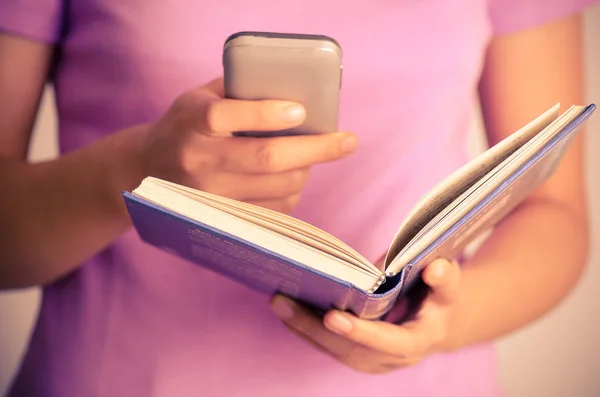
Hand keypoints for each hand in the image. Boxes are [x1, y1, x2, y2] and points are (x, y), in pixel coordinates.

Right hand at [133, 78, 357, 212]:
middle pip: (266, 158)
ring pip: (276, 187)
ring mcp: (210, 195)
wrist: (146, 171)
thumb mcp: (199, 98)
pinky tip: (293, 178)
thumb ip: (238, 91)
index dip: (268, 114)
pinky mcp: (222, 217)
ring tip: (313, 158)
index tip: (302, 111)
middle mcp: (199, 160)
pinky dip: (292, 193)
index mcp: (192, 121)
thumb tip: (296, 90)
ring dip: (306, 171)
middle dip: (315, 150)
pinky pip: (272, 210)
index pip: (227, 116)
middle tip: (347, 142)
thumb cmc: (184, 126)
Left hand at [270, 258, 465, 373]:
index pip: (390, 342)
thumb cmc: (441, 296)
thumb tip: (436, 268)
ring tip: (279, 303)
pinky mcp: (360, 354)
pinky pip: (331, 346)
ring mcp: (375, 360)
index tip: (333, 316)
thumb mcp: (450, 284)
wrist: (439, 321)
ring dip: (303, 329)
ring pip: (336, 351)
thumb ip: (445, 278)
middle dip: (315, 328)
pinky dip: (307, 330)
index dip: (362, 332)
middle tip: (284, 302)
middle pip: (351, 350)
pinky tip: (287, 311)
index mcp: (419, 340)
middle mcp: (394, 357)